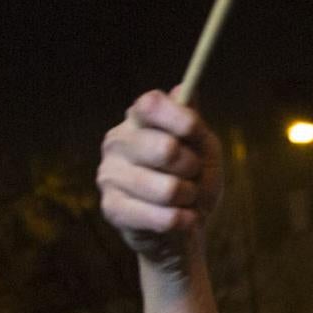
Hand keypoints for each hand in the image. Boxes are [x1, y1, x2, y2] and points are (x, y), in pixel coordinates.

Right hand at [98, 91, 224, 273]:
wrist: (184, 224)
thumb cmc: (193, 178)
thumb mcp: (203, 147)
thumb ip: (193, 121)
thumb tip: (184, 88)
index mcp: (138, 120)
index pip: (150, 104)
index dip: (178, 117)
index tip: (196, 131)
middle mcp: (117, 142)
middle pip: (164, 147)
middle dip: (192, 166)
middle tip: (193, 174)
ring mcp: (109, 175)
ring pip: (167, 188)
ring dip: (189, 197)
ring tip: (186, 199)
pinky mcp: (111, 208)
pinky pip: (159, 216)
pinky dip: (181, 220)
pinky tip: (182, 219)